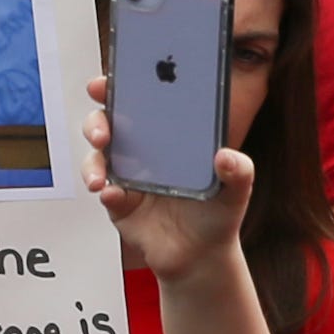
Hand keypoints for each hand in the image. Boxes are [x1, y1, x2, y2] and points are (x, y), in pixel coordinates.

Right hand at [85, 75, 257, 285]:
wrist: (201, 257)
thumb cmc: (217, 214)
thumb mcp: (236, 190)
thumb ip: (239, 172)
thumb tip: (226, 157)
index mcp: (170, 133)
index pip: (144, 99)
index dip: (126, 83)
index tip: (113, 76)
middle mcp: (143, 148)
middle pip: (110, 121)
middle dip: (98, 118)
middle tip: (103, 130)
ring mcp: (126, 174)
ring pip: (98, 155)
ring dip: (93, 160)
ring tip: (101, 176)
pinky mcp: (118, 203)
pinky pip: (105, 190)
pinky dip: (105, 191)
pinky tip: (112, 195)